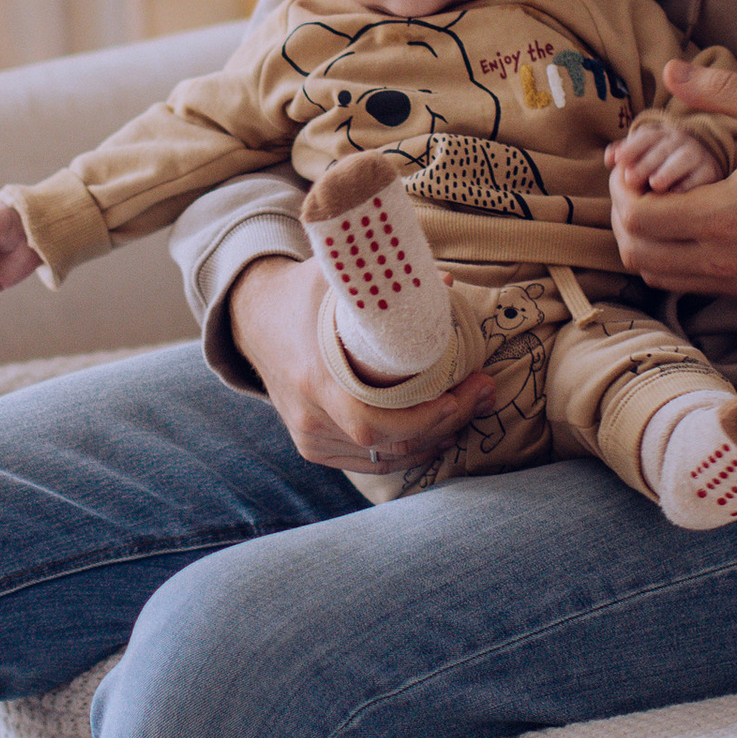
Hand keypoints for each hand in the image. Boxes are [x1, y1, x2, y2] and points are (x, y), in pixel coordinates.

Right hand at [229, 254, 491, 475]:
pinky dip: (407, 453)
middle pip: (388, 443)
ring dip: (433, 440)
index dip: (425, 417)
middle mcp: (309, 415)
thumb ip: (387, 278)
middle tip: (483, 392)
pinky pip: (368, 462)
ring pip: (383, 457)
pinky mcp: (312, 444)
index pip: (373, 422)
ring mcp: (308, 435)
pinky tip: (437, 436)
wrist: (253, 317)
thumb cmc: (303, 293)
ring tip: (469, 411)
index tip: (465, 390)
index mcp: (313, 377)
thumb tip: (444, 284)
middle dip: (445, 422)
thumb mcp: (339, 274)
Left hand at [608, 62, 736, 297]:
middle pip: (636, 252)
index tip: (631, 166)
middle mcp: (723, 257)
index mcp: (724, 214)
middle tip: (635, 184)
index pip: (638, 218)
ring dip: (643, 240)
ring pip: (654, 275)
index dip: (622, 190)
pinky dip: (667, 258)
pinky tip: (682, 223)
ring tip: (656, 202)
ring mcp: (734, 279)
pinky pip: (683, 283)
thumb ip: (721, 88)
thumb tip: (668, 69)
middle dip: (624, 215)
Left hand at [608, 112, 728, 194]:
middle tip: (630, 179)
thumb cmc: (660, 167)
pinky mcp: (712, 171)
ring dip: (668, 171)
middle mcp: (681, 140)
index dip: (631, 148)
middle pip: (663, 148)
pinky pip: (703, 176)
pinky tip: (677, 195)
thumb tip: (610, 157)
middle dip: (646, 162)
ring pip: (684, 158)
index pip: (645, 137)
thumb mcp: (642, 157)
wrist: (699, 170)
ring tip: (655, 184)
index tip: (618, 161)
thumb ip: (625, 156)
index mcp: (661, 134)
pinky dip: (690, 185)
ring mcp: (698, 155)